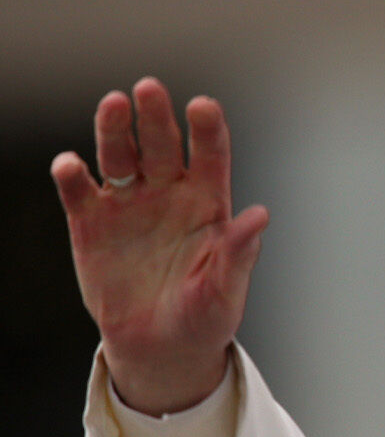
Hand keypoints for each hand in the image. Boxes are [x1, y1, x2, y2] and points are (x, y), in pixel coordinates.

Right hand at [51, 78, 268, 414]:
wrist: (161, 348)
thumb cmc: (204, 315)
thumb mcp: (226, 290)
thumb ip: (239, 253)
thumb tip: (260, 215)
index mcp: (209, 202)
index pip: (211, 156)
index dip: (207, 130)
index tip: (202, 105)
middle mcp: (169, 192)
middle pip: (161, 144)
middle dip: (156, 116)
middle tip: (148, 88)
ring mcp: (129, 204)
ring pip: (120, 156)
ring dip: (114, 130)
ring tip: (113, 105)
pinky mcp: (91, 222)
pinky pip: (80, 192)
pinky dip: (73, 176)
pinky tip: (71, 165)